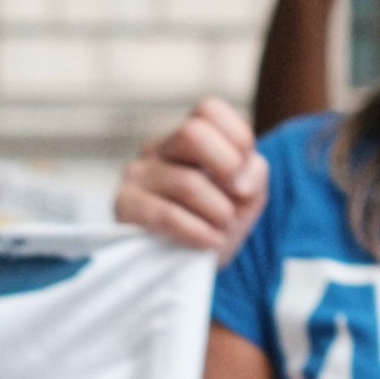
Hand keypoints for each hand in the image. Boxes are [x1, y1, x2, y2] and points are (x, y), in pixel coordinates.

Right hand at [116, 100, 267, 254]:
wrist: (188, 269)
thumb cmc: (216, 224)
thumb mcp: (247, 197)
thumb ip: (254, 174)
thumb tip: (240, 178)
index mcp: (186, 138)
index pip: (208, 109)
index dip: (237, 138)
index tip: (243, 173)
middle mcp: (158, 149)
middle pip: (192, 132)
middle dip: (226, 165)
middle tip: (236, 196)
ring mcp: (137, 175)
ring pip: (186, 181)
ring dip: (218, 211)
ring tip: (223, 229)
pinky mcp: (125, 207)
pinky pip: (166, 215)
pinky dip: (197, 232)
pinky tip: (209, 242)